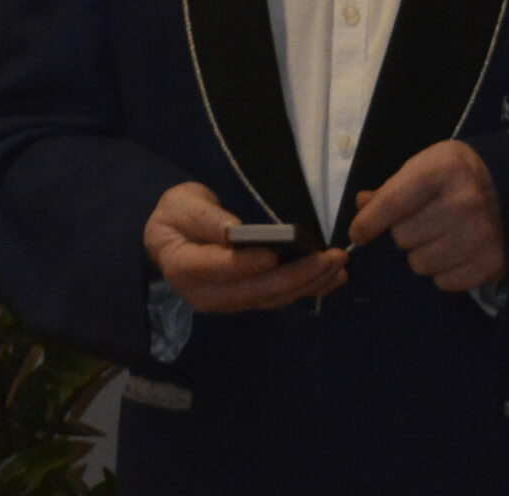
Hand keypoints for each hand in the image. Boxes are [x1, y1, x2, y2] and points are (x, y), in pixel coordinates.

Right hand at [144, 180, 347, 313]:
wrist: (170, 238)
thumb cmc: (176, 215)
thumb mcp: (182, 205)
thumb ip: (204, 218)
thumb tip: (232, 230)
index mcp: (186, 269)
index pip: (222, 269)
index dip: (248, 264)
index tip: (276, 253)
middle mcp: (209, 296)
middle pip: (256, 290)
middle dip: (296, 276)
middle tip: (329, 258)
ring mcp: (230, 302)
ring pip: (272, 299)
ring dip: (308, 285)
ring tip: (338, 267)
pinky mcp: (246, 300)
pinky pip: (278, 298)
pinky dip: (306, 290)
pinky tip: (330, 280)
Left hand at [349, 140, 505, 290]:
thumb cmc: (460, 173)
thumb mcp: (428, 165)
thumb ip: (394, 187)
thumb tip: (362, 206)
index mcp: (443, 170)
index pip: (393, 202)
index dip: (369, 221)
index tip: (358, 233)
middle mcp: (463, 203)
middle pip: (403, 237)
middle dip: (404, 232)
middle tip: (423, 221)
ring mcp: (479, 236)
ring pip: (420, 263)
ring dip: (422, 253)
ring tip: (441, 236)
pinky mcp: (490, 264)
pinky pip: (444, 282)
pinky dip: (443, 271)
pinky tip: (456, 251)